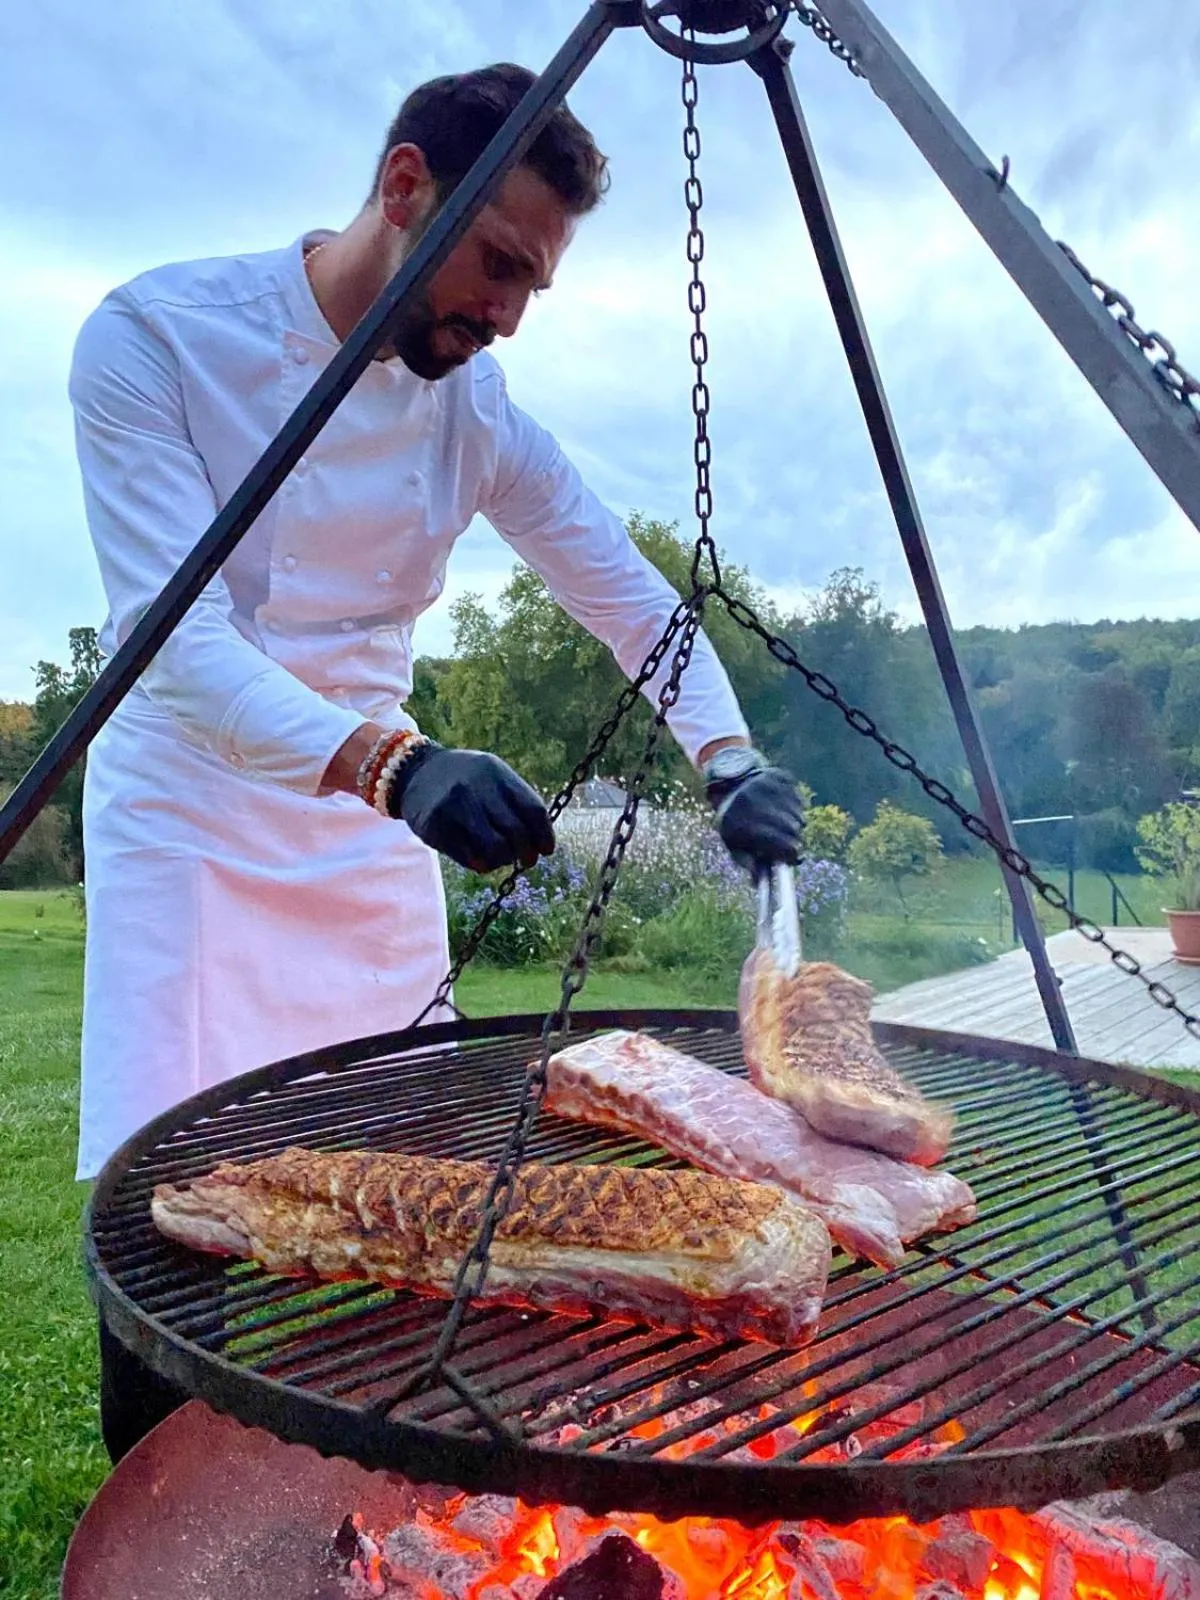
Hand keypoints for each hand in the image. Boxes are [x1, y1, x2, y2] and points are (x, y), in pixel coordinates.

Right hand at [390, 743, 554, 872]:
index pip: (533, 810)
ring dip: (503, 861)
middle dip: (527, 853)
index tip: (546, 850)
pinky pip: (470, 859)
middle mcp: (475, 788)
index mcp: (496, 773)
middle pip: (517, 832)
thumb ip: (515, 802)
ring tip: (500, 858)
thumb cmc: (466, 780)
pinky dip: (481, 865)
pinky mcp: (436, 828)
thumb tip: (540, 843)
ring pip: (495, 850)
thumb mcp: (492, 776)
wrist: (415, 773)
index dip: (545, 836)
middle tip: (527, 861)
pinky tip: (480, 858)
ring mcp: (454, 807)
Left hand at [703, 746, 804, 870]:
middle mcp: (751, 803)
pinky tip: (783, 804)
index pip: (779, 843)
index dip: (791, 854)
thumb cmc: (735, 821)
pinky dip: (795, 803)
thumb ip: (747, 863)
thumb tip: (758, 884)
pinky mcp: (776, 774)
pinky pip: (798, 795)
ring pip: (798, 813)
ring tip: (785, 822)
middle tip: (790, 840)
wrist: (731, 784)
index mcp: (740, 825)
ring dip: (796, 821)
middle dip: (794, 838)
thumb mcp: (733, 843)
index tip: (795, 857)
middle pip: (792, 828)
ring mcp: (764, 786)